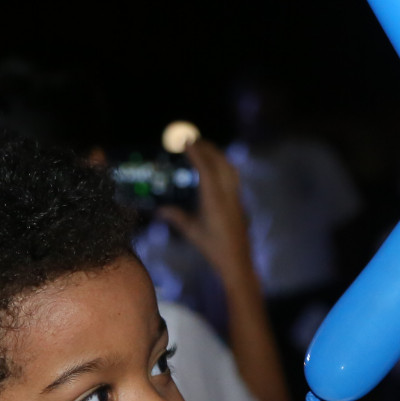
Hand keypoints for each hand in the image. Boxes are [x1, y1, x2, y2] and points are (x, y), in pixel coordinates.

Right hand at [158, 139, 255, 285]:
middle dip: (207, 148)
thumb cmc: (213, 248)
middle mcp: (227, 195)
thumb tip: (159, 210)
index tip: (187, 141)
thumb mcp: (192, 232)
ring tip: (205, 148)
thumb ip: (176, 217)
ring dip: (218, 155)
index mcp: (214, 201)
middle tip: (193, 140)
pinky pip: (233, 176)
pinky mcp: (240, 201)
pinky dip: (224, 165)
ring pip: (229, 168)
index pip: (206, 170)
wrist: (237, 260)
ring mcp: (236, 197)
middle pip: (219, 163)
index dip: (196, 153)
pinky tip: (218, 165)